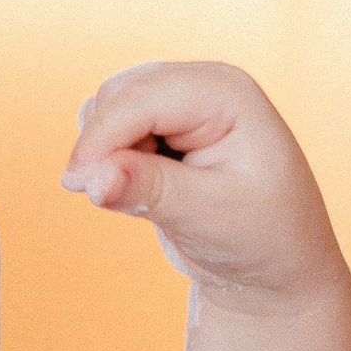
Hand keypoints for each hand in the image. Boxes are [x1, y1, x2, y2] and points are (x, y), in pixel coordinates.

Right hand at [61, 63, 345, 302]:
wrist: (274, 266)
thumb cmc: (260, 238)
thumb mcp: (209, 217)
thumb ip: (149, 190)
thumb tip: (88, 177)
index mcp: (227, 93)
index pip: (142, 98)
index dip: (102, 137)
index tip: (76, 185)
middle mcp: (204, 84)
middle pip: (118, 95)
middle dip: (105, 146)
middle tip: (124, 202)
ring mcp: (183, 101)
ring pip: (108, 108)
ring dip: (109, 153)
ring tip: (152, 196)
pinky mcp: (164, 124)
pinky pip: (112, 128)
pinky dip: (112, 159)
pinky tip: (145, 188)